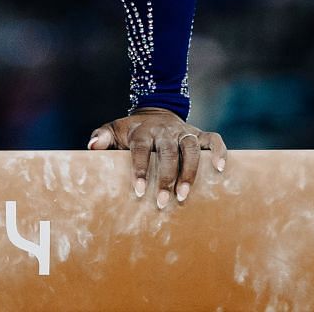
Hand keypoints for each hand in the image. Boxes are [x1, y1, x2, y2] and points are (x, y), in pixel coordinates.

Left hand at [88, 107, 227, 208]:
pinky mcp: (198, 133)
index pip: (141, 149)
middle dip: (166, 178)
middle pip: (168, 152)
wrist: (155, 111)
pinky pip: (213, 139)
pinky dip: (219, 151)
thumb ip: (102, 136)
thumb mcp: (114, 129)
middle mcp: (164, 131)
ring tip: (184, 195)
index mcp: (143, 131)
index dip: (140, 169)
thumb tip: (92, 147)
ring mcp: (183, 131)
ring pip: (190, 148)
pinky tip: (221, 169)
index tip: (139, 191)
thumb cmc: (132, 130)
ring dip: (190, 172)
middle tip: (163, 202)